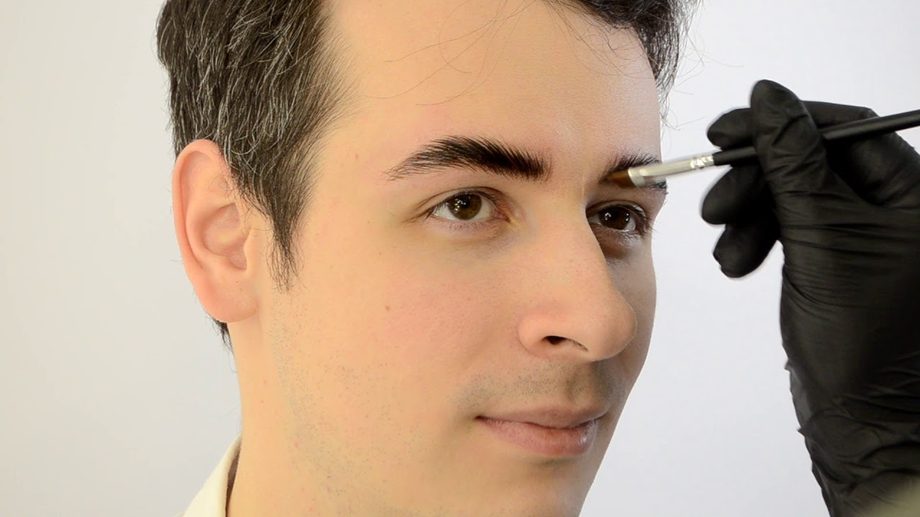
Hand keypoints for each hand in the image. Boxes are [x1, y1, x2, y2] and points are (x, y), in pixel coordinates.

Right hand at [700, 79, 919, 515]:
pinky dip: (757, 238)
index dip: (782, 124)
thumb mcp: (822, 237)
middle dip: (757, 179)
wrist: (863, 418)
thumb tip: (770, 97)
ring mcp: (864, 234)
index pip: (843, 128)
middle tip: (715, 204)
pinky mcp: (835, 258)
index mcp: (913, 193)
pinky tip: (738, 261)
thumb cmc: (863, 339)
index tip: (728, 130)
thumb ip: (793, 162)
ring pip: (794, 194)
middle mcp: (894, 207)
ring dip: (750, 214)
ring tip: (728, 250)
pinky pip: (790, 226)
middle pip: (812, 161)